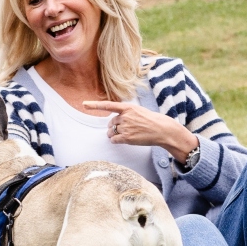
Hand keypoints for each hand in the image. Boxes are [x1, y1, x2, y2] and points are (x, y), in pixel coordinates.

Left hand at [82, 100, 198, 162]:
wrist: (162, 130)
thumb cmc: (151, 120)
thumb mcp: (138, 111)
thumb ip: (126, 114)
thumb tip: (113, 123)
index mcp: (128, 107)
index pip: (108, 105)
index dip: (95, 105)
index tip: (84, 104)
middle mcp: (125, 116)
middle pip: (110, 123)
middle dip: (114, 127)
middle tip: (126, 129)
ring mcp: (126, 127)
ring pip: (111, 132)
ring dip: (115, 134)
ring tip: (128, 134)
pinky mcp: (127, 137)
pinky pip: (114, 140)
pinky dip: (115, 141)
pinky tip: (123, 140)